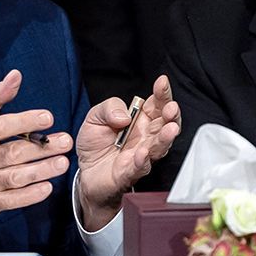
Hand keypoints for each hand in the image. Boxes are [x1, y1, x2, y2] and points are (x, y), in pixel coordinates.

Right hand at [0, 69, 72, 233]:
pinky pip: (12, 200)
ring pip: (15, 177)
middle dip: (42, 147)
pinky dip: (30, 196)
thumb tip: (15, 76)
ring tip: (62, 163)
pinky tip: (47, 187)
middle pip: (13, 153)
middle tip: (64, 141)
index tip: (47, 117)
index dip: (24, 121)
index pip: (0, 127)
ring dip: (41, 170)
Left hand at [76, 74, 181, 230]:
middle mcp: (145, 137)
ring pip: (159, 147)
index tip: (162, 82)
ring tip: (170, 129)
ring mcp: (140, 155)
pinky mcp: (129, 173)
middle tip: (171, 108)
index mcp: (141, 120)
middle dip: (171, 116)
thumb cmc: (95, 143)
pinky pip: (140, 167)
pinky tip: (143, 153)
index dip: (162, 94)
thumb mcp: (95, 116)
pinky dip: (143, 160)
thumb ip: (109, 108)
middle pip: (165, 125)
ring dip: (165, 138)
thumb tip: (124, 115)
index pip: (156, 104)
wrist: (84, 170)